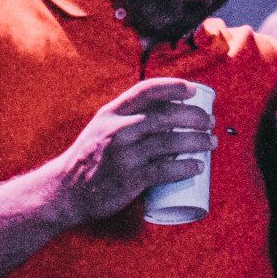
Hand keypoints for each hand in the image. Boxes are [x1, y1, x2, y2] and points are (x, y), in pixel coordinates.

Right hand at [48, 79, 216, 225]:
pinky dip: (185, 167)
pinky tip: (197, 166)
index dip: (173, 87)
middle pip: (165, 116)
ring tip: (211, 143)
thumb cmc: (90, 158)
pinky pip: (165, 170)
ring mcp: (123, 154)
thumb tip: (167, 112)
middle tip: (210, 122)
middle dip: (194, 117)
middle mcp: (117, 130)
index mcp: (111, 113)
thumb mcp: (102, 127)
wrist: (65, 190)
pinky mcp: (129, 179)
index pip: (146, 90)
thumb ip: (127, 117)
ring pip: (169, 142)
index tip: (193, 90)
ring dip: (197, 142)